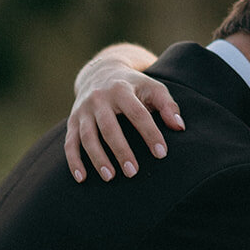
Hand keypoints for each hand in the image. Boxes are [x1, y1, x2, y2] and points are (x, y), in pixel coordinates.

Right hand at [65, 61, 184, 181]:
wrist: (101, 72)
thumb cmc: (134, 86)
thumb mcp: (152, 88)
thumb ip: (167, 105)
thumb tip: (179, 127)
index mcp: (122, 90)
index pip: (138, 114)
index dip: (150, 134)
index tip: (161, 154)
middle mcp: (99, 98)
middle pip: (109, 127)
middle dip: (121, 151)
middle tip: (133, 172)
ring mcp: (83, 110)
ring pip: (87, 136)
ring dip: (98, 158)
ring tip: (110, 178)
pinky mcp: (72, 120)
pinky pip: (70, 143)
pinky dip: (74, 161)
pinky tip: (82, 178)